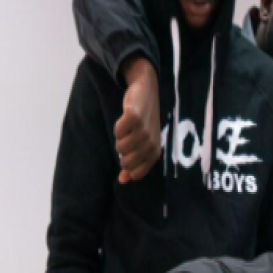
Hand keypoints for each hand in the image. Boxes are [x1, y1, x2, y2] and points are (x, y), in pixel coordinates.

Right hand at [115, 57, 160, 183]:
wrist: (147, 91)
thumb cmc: (144, 122)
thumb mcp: (143, 145)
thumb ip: (133, 164)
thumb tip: (123, 181)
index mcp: (155, 153)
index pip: (136, 173)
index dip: (127, 166)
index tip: (129, 153)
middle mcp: (151, 143)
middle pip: (126, 162)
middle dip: (121, 153)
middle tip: (127, 139)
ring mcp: (144, 131)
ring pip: (120, 148)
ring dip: (119, 139)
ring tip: (127, 129)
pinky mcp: (135, 117)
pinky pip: (118, 131)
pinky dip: (118, 127)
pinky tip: (124, 121)